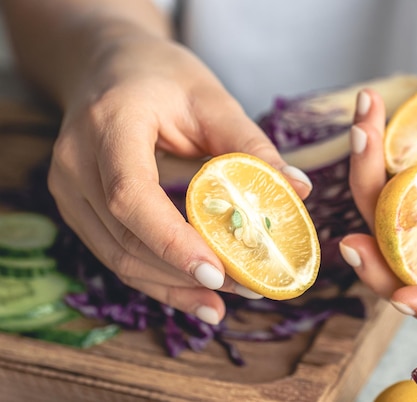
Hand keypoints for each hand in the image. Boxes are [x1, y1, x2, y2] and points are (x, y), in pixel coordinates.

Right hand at [48, 35, 312, 324]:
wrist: (109, 67)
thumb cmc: (162, 76)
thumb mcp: (212, 99)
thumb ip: (252, 145)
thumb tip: (300, 190)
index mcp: (109, 123)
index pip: (131, 194)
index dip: (171, 240)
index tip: (218, 272)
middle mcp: (76, 162)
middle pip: (126, 238)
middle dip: (185, 273)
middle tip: (247, 289)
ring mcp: (68, 189)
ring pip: (118, 257)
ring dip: (173, 286)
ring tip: (226, 301)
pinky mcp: (77, 208)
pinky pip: (115, 254)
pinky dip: (157, 278)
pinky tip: (195, 294)